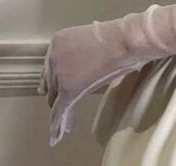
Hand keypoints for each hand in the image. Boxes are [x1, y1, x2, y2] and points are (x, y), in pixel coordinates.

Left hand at [37, 20, 150, 145]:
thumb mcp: (90, 42)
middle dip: (58, 96)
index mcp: (58, 41)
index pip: (51, 67)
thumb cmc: (116, 39)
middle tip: (65, 109)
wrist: (124, 41)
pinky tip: (56, 135)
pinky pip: (59, 110)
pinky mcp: (68, 90)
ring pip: (55, 99)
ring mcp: (59, 74)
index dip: (55, 82)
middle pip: (52, 84)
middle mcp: (53, 57)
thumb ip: (79, 55)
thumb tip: (80, 72)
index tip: (54, 92)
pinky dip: (57, 125)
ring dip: (61, 111)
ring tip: (64, 126)